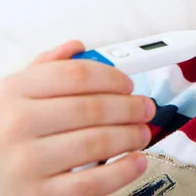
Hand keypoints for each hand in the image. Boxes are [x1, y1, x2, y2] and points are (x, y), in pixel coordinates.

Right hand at [0, 41, 155, 195]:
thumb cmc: (1, 134)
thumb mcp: (11, 96)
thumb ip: (44, 69)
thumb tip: (76, 47)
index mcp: (14, 93)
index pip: (77, 74)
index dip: (112, 77)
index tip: (129, 84)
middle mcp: (18, 125)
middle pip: (93, 107)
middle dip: (130, 107)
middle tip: (146, 108)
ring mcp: (27, 163)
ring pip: (98, 142)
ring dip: (131, 136)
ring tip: (142, 133)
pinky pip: (92, 182)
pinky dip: (123, 170)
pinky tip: (136, 161)